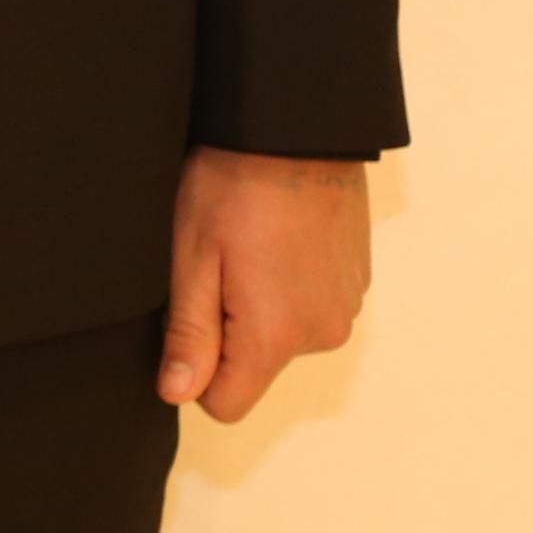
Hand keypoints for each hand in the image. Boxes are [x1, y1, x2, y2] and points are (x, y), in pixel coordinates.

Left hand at [159, 147, 369, 420]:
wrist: (298, 129)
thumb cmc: (235, 185)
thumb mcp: (192, 256)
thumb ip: (188, 334)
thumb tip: (176, 394)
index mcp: (276, 336)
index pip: (225, 403)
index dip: (193, 368)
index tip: (187, 315)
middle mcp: (321, 334)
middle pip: (254, 366)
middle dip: (225, 328)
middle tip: (215, 263)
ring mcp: (345, 308)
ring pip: (282, 334)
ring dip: (258, 304)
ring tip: (246, 244)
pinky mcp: (356, 282)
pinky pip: (310, 306)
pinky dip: (288, 284)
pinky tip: (275, 237)